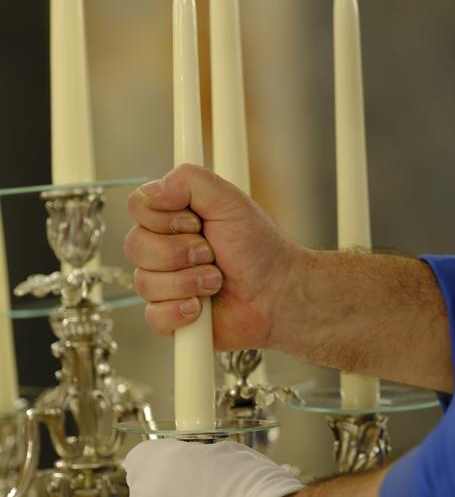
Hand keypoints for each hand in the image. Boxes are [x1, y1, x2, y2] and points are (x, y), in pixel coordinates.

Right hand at [124, 164, 300, 349]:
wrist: (279, 293)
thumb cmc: (259, 246)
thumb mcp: (229, 200)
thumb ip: (189, 181)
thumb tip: (151, 190)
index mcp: (172, 216)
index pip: (138, 206)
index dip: (166, 217)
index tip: (197, 222)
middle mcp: (162, 247)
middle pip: (135, 245)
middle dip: (181, 252)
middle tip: (212, 254)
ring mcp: (163, 282)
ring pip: (143, 282)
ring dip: (188, 282)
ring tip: (216, 281)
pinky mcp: (167, 316)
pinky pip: (154, 315)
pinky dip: (182, 311)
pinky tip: (203, 308)